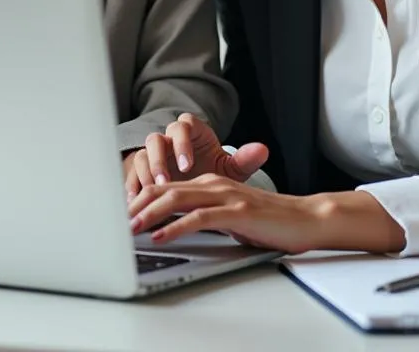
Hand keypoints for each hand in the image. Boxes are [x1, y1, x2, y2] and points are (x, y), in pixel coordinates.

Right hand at [123, 113, 268, 197]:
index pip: (183, 125)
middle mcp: (169, 140)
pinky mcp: (140, 171)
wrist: (194, 183)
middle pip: (157, 139)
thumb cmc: (210, 171)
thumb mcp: (228, 169)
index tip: (188, 164)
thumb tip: (262, 149)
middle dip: (159, 160)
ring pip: (141, 155)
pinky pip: (130, 173)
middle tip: (165, 181)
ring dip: (145, 174)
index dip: (183, 143)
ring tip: (151, 193)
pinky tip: (135, 202)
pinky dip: (132, 186)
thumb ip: (244, 160)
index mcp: (191, 133)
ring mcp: (152, 155)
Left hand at [128, 175, 405, 254]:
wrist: (304, 218)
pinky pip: (199, 217)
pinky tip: (161, 235)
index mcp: (209, 183)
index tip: (120, 215)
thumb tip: (174, 227)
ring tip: (130, 228)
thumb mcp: (228, 214)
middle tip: (114, 222)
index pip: (166, 187)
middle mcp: (213, 184)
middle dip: (137, 205)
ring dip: (150, 214)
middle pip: (165, 189)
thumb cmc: (267, 219)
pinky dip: (176, 226)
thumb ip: (203, 214)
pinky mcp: (236, 211)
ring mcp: (225, 196)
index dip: (141, 199)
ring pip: (177, 199)